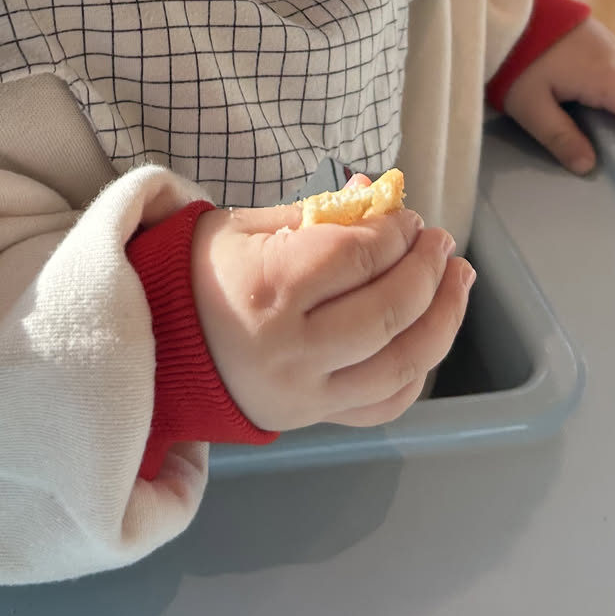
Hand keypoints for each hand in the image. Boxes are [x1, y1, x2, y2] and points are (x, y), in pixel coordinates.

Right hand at [189, 190, 474, 431]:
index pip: (358, 257)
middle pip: (389, 310)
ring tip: (457, 279)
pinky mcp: (313, 417)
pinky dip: (417, 369)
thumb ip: (317, 217)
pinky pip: (384, 403)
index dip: (395, 231)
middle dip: (427, 269)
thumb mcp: (247, 227)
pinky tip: (428, 332)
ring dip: (443, 317)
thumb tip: (378, 198)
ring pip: (402, 363)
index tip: (407, 215)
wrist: (157, 343)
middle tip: (439, 240)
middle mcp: (292, 348)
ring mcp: (307, 391)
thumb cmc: (201, 274)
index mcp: (269, 288)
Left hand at [501, 14, 614, 173]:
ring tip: (578, 126)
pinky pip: (614, 75)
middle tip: (598, 152)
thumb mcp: (528, 105)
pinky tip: (571, 100)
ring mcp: (608, 45)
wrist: (500, 2)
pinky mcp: (596, 39)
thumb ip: (559, 137)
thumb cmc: (513, 53)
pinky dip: (605, 96)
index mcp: (607, 76)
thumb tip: (588, 166)